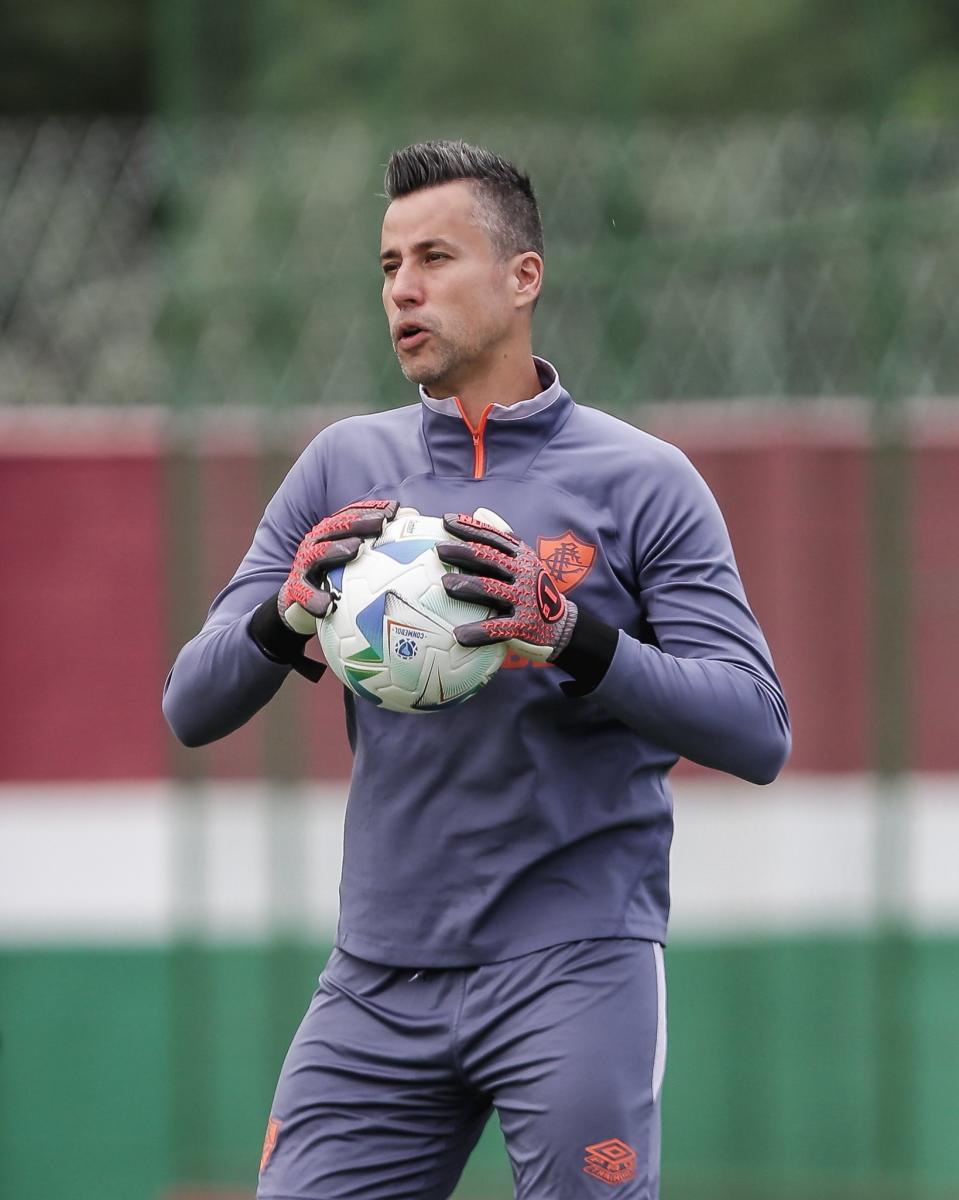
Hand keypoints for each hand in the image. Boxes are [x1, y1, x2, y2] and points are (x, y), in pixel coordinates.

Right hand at [278, 499, 398, 632]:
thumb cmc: (337, 581)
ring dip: (336, 549)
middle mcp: (316, 545)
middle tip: (381, 523)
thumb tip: (413, 524)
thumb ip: (380, 547)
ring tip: (355, 549)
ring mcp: (304, 566)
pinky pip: (304, 594)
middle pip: (335, 528)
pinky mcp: (296, 590)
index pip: (351, 516)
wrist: (302, 608)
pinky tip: (328, 605)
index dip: (371, 509)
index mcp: (331, 535)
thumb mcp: (357, 564)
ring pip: (317, 554)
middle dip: (358, 523)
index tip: (394, 509)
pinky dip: (314, 598)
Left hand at [437, 509, 577, 662]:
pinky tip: (460, 636)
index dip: (470, 527)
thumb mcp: (523, 559)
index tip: (446, 520)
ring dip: (469, 585)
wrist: (561, 624)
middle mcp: (524, 574)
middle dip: (463, 552)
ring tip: (445, 584)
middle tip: (439, 550)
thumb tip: (479, 510)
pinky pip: (498, 629)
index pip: (493, 538)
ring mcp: (525, 599)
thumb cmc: (532, 588)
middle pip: (490, 559)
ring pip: (493, 590)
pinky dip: (479, 633)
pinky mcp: (525, 625)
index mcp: (521, 556)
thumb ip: (503, 537)